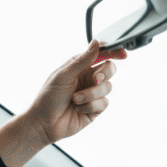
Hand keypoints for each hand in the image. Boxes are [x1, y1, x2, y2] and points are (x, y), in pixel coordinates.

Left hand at [0, 41, 127, 166]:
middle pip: (110, 69)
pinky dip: (90, 105)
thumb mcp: (63, 75)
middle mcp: (88, 78)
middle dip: (104, 74)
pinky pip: (103, 103)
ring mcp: (92, 94)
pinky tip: (78, 109)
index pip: (100, 54)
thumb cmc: (48, 98)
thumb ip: (82, 60)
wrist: (44, 124)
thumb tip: (96, 42)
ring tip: (75, 100)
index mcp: (79, 66)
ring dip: (91, 94)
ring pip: (107, 87)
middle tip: (94, 79)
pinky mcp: (95, 109)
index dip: (113, 52)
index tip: (123, 53)